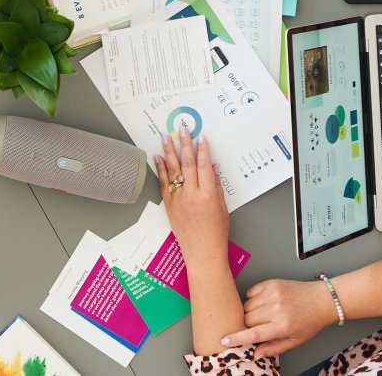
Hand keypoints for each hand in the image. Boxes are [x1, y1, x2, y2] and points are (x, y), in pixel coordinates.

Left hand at [156, 129, 228, 268]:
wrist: (202, 252)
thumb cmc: (216, 233)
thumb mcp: (222, 208)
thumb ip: (217, 186)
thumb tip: (213, 167)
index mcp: (208, 195)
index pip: (205, 166)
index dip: (203, 150)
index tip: (201, 137)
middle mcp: (191, 195)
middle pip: (188, 163)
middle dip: (185, 144)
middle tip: (183, 129)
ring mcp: (178, 199)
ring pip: (173, 170)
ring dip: (169, 151)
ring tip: (166, 137)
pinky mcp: (169, 205)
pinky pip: (163, 183)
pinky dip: (160, 169)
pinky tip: (158, 157)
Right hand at [221, 278, 337, 356]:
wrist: (321, 299)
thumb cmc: (309, 321)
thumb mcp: (294, 341)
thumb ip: (274, 348)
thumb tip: (255, 354)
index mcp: (282, 325)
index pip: (253, 333)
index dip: (236, 337)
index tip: (225, 339)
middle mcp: (276, 308)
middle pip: (247, 319)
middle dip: (247, 325)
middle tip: (259, 326)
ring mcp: (273, 294)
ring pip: (246, 306)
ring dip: (250, 312)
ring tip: (264, 314)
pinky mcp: (271, 283)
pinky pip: (250, 293)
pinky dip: (253, 299)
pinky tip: (264, 303)